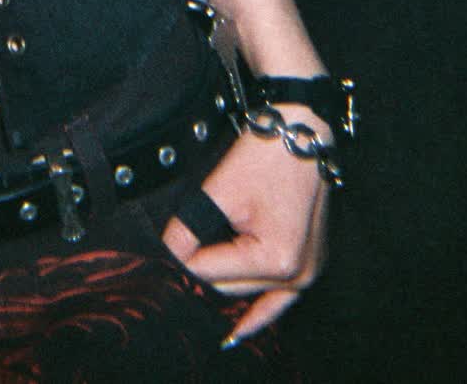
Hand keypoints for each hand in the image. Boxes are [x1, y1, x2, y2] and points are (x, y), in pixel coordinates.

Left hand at [161, 116, 330, 344]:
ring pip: (249, 294)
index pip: (210, 273)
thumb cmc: (267, 157)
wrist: (303, 134)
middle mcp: (297, 276)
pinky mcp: (307, 265)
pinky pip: (279, 300)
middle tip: (174, 257)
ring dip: (224, 289)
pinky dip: (259, 313)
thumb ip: (189, 228)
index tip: (159, 248)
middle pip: (230, 289)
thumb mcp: (220, 190)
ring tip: (192, 293)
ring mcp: (306, 273)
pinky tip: (238, 332)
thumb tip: (166, 254)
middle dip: (201, 273)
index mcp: (276, 260)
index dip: (182, 256)